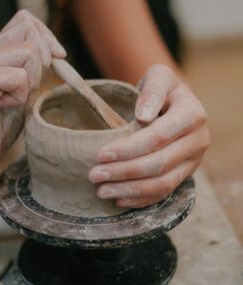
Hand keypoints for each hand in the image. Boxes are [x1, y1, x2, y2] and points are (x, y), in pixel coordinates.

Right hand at [0, 10, 64, 189]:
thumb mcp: (22, 93)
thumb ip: (33, 71)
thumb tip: (55, 53)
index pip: (25, 22)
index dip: (47, 37)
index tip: (59, 57)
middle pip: (29, 30)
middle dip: (43, 59)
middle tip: (30, 87)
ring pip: (29, 52)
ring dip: (30, 81)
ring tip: (12, 99)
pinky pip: (18, 78)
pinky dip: (20, 96)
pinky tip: (3, 107)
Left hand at [89, 64, 209, 207]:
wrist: (174, 105)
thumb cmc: (161, 90)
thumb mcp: (158, 77)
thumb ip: (153, 90)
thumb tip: (143, 116)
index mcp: (192, 115)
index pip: (157, 137)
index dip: (128, 149)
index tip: (101, 155)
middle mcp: (197, 141)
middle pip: (158, 164)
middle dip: (123, 172)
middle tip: (94, 176)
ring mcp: (192, 161)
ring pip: (162, 184)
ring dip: (129, 190)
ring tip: (101, 191)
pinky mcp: (185, 174)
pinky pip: (164, 192)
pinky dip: (140, 199)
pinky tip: (119, 199)